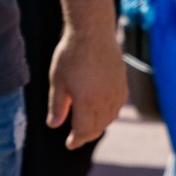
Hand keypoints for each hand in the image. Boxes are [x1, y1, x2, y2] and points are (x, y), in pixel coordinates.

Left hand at [47, 23, 127, 149]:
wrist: (92, 31)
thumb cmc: (70, 54)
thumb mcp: (57, 81)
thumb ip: (57, 105)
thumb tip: (53, 125)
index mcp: (86, 101)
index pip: (83, 130)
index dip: (75, 140)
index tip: (69, 144)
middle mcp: (104, 99)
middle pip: (97, 127)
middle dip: (86, 135)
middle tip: (76, 138)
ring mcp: (115, 91)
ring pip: (110, 118)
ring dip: (99, 126)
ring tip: (88, 126)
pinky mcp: (122, 82)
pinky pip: (118, 105)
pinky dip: (110, 113)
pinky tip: (101, 111)